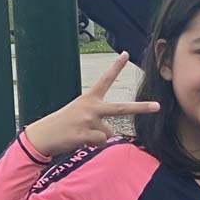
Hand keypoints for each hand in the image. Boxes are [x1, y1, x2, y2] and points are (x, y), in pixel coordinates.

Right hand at [24, 52, 159, 156]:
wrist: (43, 135)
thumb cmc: (63, 124)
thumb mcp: (79, 113)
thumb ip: (97, 119)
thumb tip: (109, 134)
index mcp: (88, 98)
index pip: (105, 79)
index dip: (116, 67)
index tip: (126, 54)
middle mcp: (91, 107)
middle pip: (121, 108)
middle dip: (141, 108)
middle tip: (157, 106)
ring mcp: (89, 121)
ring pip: (108, 133)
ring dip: (98, 137)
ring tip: (81, 134)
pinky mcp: (85, 135)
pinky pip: (100, 143)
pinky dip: (93, 145)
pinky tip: (80, 141)